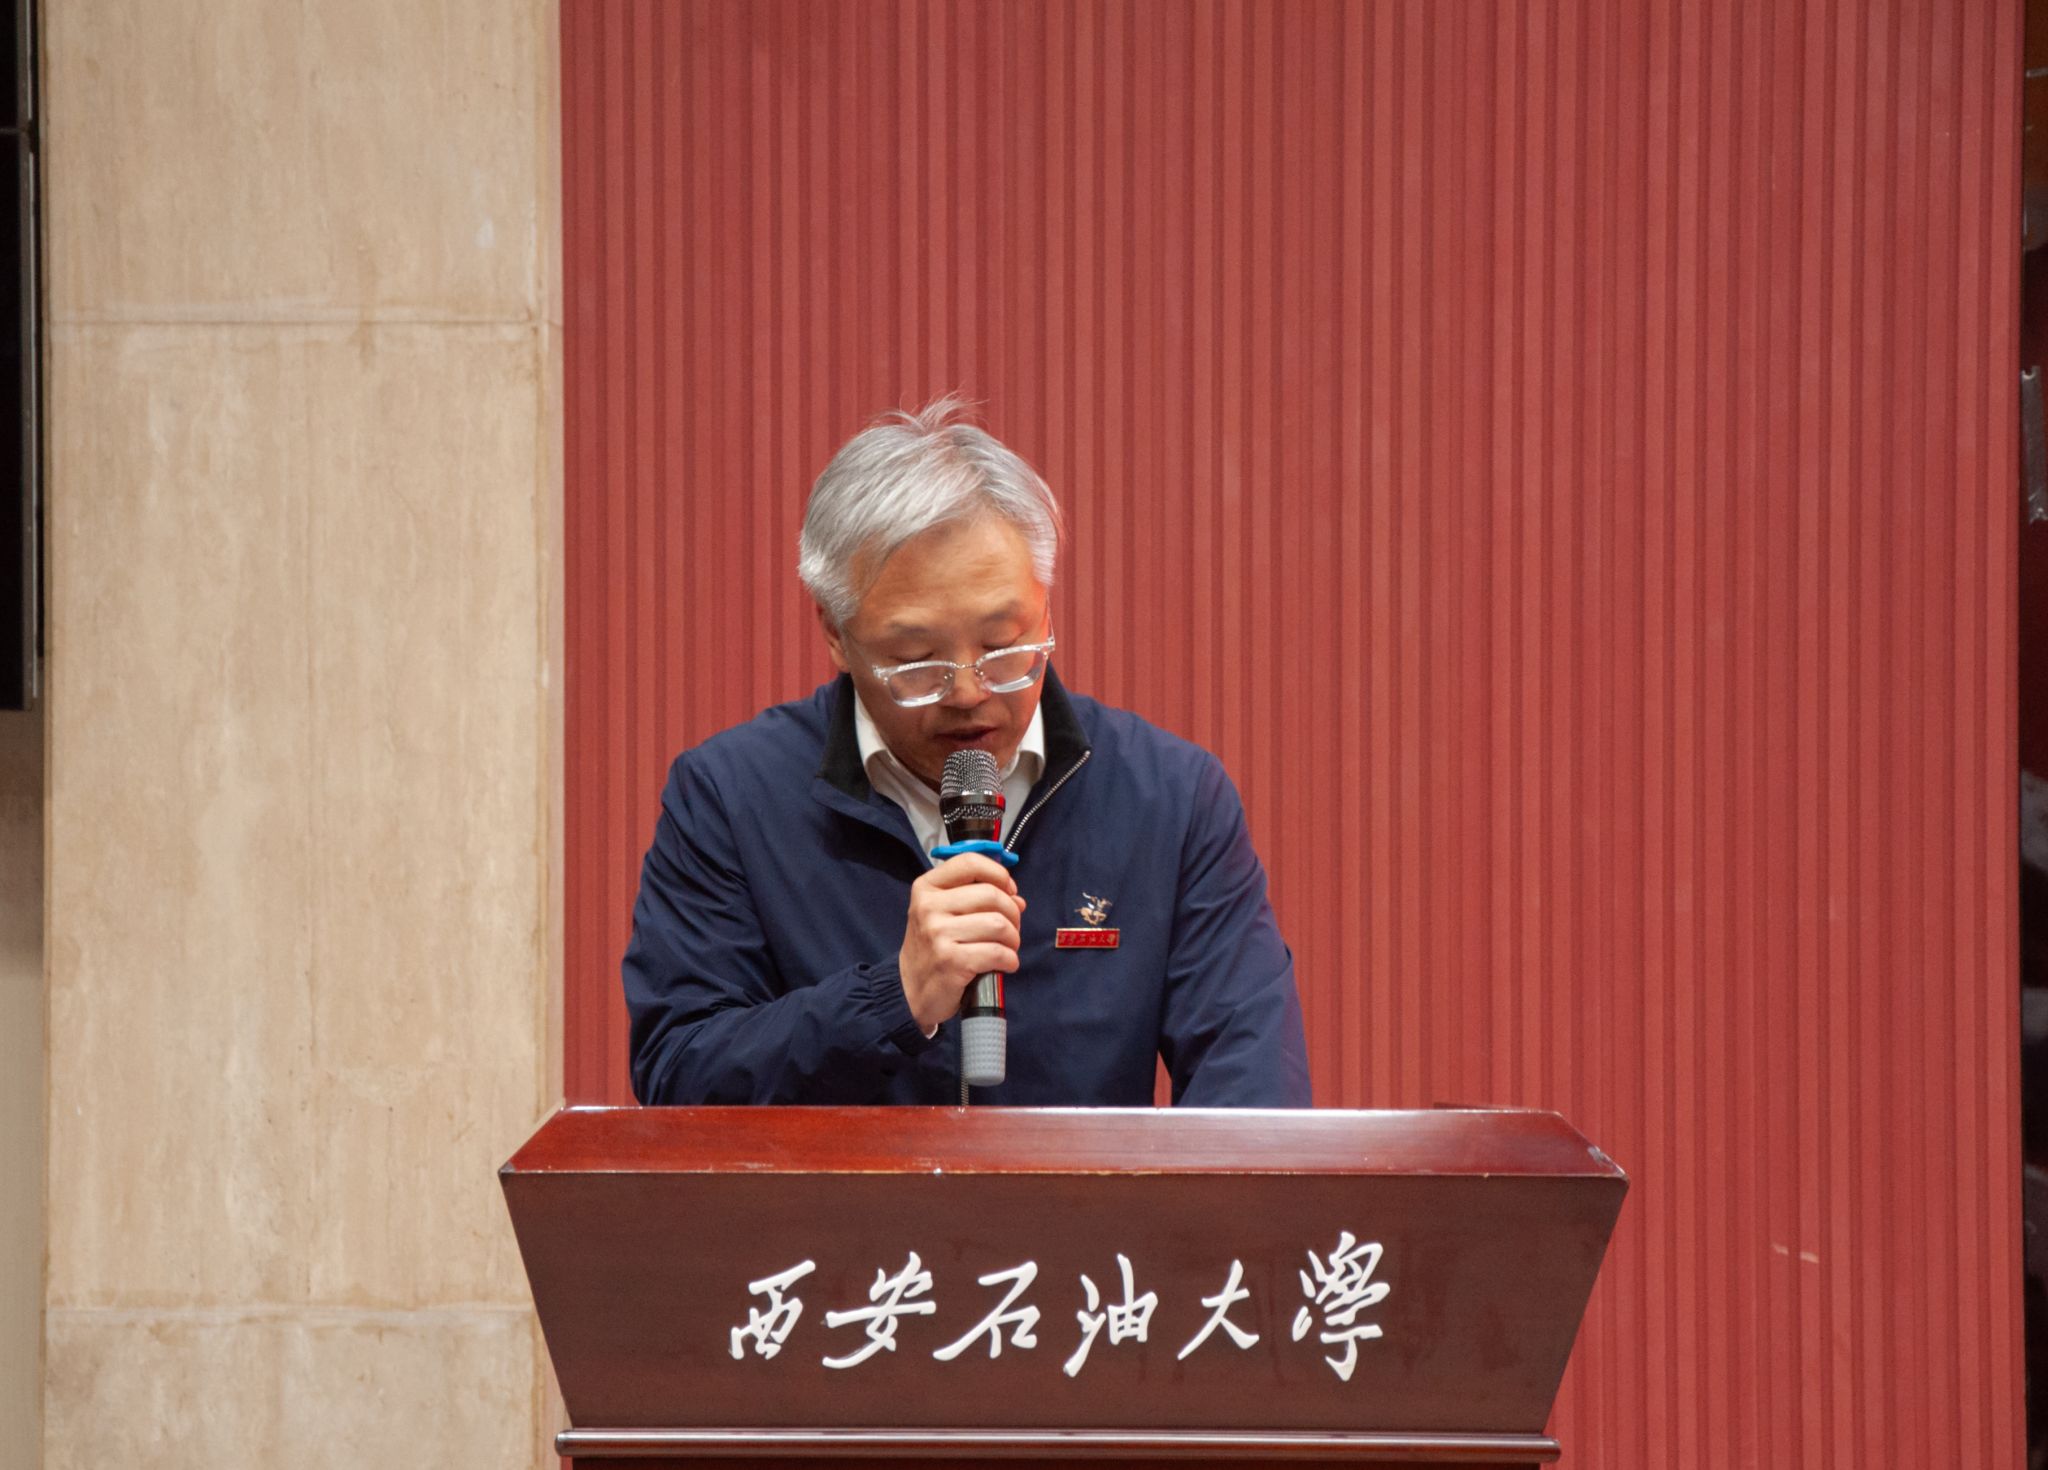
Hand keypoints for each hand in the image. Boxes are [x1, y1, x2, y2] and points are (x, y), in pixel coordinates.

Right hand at [899, 853, 1026, 1034]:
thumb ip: (976, 898)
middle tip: (1011, 929)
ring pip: (998, 924)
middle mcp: (929, 906)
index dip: (998, 874)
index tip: (1009, 890)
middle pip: (991, 894)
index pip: (970, 862)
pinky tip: (1005, 964)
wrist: (910, 990)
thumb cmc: (932, 948)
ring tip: (1007, 948)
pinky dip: (1010, 960)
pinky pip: (997, 952)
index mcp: (927, 888)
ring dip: (1013, 939)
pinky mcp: (951, 960)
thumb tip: (1017, 898)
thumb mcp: (942, 913)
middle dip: (1012, 913)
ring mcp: (938, 933)